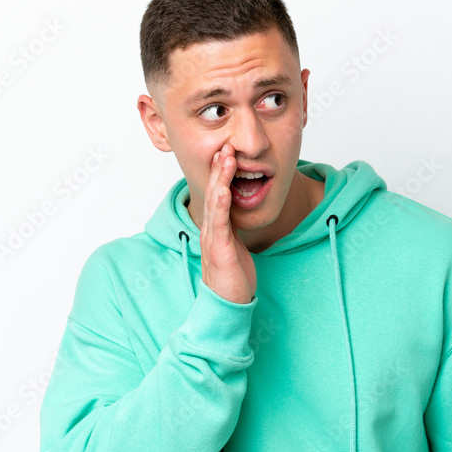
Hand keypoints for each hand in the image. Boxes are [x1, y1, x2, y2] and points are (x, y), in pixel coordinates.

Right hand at [200, 143, 256, 304]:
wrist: (227, 305)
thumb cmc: (233, 279)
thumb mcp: (236, 247)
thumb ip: (235, 230)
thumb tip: (240, 217)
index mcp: (216, 228)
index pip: (218, 195)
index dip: (221, 174)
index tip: (227, 154)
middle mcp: (210, 230)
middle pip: (214, 192)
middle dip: (220, 168)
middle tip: (226, 146)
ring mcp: (212, 238)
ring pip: (215, 202)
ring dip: (220, 179)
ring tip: (226, 158)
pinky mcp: (218, 249)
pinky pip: (219, 222)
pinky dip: (221, 203)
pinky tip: (224, 189)